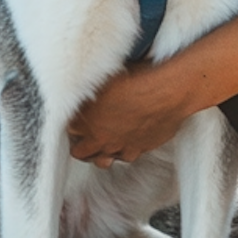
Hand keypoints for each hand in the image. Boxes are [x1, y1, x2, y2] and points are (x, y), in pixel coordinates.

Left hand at [68, 57, 200, 165]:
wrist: (167, 91)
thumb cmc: (140, 79)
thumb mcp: (107, 77)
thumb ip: (92, 88)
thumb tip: (85, 84)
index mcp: (88, 120)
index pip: (69, 129)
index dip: (71, 123)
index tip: (75, 119)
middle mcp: (102, 137)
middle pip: (80, 152)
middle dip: (79, 145)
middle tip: (83, 136)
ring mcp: (121, 146)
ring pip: (103, 160)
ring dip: (100, 153)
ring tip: (102, 144)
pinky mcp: (140, 149)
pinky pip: (127, 156)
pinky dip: (124, 151)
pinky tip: (126, 142)